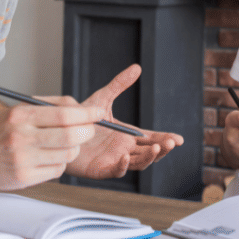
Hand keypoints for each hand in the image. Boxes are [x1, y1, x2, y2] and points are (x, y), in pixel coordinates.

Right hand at [0, 92, 105, 190]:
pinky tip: (49, 159)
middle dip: (87, 132)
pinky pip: (57, 171)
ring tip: (63, 145)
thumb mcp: (17, 112)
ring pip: (67, 154)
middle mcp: (21, 136)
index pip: (65, 114)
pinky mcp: (24, 178)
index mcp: (21, 114)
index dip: (87, 114)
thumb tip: (81, 108)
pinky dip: (60, 164)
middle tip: (89, 130)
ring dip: (73, 149)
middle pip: (71, 135)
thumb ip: (48, 107)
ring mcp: (23, 159)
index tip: (99, 113)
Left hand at [65, 64, 184, 178]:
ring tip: (157, 148)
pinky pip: (117, 170)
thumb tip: (137, 68)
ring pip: (139, 163)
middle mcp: (124, 149)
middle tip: (171, 142)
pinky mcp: (101, 169)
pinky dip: (124, 166)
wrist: (59, 130)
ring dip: (150, 158)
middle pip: (150, 153)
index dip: (166, 139)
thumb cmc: (80, 118)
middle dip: (163, 148)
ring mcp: (115, 160)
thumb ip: (119, 85)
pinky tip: (126, 157)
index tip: (179, 139)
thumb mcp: (102, 98)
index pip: (152, 139)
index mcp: (128, 135)